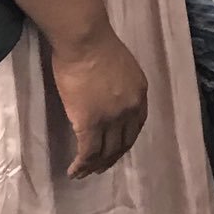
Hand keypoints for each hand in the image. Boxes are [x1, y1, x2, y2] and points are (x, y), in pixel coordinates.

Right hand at [48, 27, 148, 177]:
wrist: (85, 41)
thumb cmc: (97, 45)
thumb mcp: (122, 66)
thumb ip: (120, 84)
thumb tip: (108, 93)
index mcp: (140, 93)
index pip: (137, 125)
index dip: (126, 140)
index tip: (117, 148)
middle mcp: (130, 109)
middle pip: (124, 142)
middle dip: (112, 157)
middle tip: (100, 167)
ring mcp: (111, 118)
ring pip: (105, 151)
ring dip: (95, 165)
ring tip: (85, 173)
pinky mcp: (89, 123)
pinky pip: (87, 152)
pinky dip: (81, 165)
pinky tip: (73, 171)